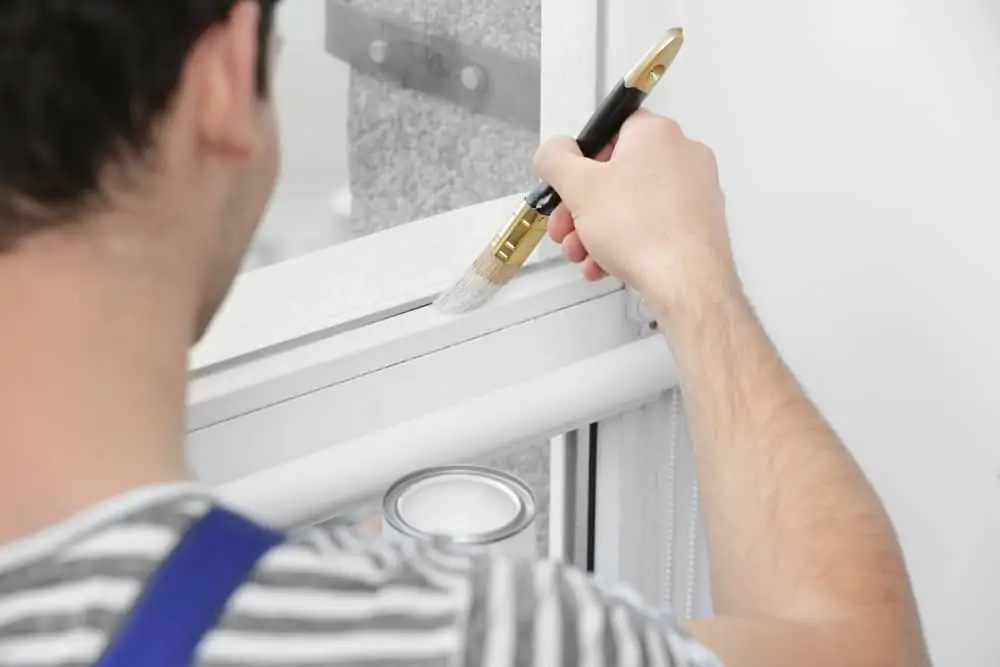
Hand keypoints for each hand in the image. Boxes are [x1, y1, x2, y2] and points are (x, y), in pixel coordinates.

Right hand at [534, 110, 741, 320]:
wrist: (686, 281)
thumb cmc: (644, 232)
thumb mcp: (578, 188)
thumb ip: (556, 159)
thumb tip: (554, 151)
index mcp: (656, 134)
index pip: (611, 129)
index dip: (582, 157)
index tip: (568, 181)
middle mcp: (682, 156)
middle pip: (617, 173)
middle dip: (582, 205)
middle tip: (566, 226)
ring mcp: (696, 191)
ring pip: (632, 205)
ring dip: (598, 229)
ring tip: (583, 253)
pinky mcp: (700, 223)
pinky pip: (653, 226)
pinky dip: (626, 242)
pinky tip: (606, 264)